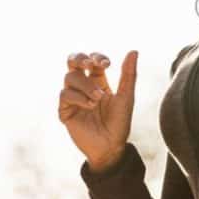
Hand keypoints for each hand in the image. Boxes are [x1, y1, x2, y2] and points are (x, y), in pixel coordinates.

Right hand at [58, 50, 138, 169]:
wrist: (111, 147)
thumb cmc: (120, 123)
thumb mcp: (126, 97)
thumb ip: (129, 74)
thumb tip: (134, 51)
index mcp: (98, 81)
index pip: (92, 61)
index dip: (97, 57)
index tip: (107, 63)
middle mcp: (83, 87)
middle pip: (73, 62)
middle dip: (79, 58)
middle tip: (89, 63)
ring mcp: (73, 98)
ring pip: (70, 77)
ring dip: (85, 84)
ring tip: (98, 98)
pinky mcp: (65, 110)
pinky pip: (65, 95)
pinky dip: (79, 97)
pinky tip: (90, 106)